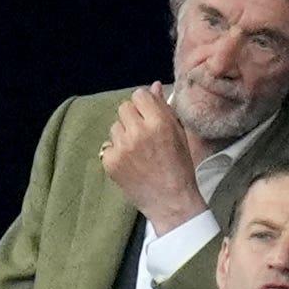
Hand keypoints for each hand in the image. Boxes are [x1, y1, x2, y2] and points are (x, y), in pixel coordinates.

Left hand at [102, 83, 207, 233]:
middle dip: (133, 117)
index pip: (139, 95)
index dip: (144, 104)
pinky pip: (108, 145)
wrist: (171, 201)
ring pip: (115, 126)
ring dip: (124, 134)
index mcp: (159, 122)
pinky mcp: (110, 162)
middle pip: (124, 107)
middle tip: (143, 133)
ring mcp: (122, 147)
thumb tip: (154, 86)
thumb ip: (165, 108)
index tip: (149, 115)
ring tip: (138, 150)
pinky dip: (117, 151)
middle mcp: (138, 132)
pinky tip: (130, 162)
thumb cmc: (180, 167)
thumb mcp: (179, 134)